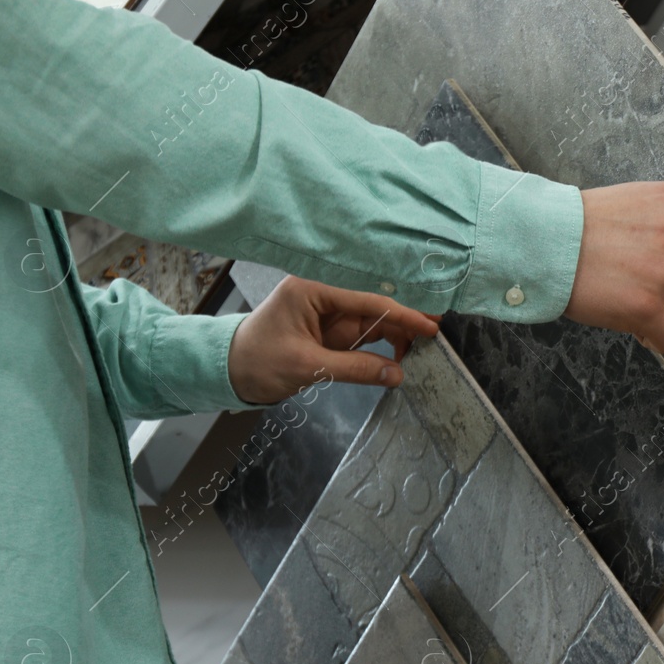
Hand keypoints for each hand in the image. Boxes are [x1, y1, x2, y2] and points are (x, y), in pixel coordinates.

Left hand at [228, 274, 439, 404]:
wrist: (227, 373)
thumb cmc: (257, 362)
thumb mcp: (307, 366)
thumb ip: (354, 368)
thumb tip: (396, 374)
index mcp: (312, 289)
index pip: (366, 299)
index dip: (401, 314)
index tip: (429, 326)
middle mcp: (324, 296)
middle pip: (374, 307)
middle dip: (404, 322)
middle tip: (436, 336)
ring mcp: (328, 315)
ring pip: (373, 323)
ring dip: (397, 337)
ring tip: (421, 353)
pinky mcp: (330, 333)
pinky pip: (363, 338)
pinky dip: (383, 348)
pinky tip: (401, 357)